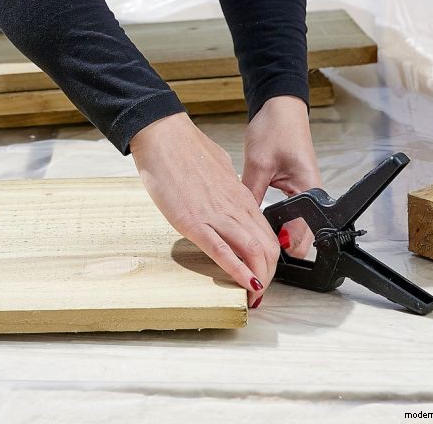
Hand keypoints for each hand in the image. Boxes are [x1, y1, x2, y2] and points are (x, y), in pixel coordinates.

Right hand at [130, 112, 280, 307]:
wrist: (163, 136)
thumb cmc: (184, 148)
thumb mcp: (217, 167)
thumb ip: (224, 186)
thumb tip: (225, 190)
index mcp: (239, 196)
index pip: (267, 234)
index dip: (270, 260)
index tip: (263, 274)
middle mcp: (234, 207)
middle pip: (267, 248)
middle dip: (268, 275)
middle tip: (260, 292)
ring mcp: (215, 215)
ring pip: (252, 252)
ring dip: (257, 280)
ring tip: (253, 297)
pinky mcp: (193, 221)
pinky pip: (223, 252)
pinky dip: (238, 272)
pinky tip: (244, 286)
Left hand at [241, 94, 323, 260]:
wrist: (280, 109)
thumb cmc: (276, 129)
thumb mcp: (258, 163)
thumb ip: (251, 194)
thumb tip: (242, 222)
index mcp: (310, 191)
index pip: (302, 234)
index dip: (282, 248)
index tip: (262, 255)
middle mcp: (311, 196)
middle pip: (300, 235)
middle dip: (278, 244)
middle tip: (254, 249)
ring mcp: (304, 193)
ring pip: (293, 226)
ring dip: (276, 232)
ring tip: (253, 236)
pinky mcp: (295, 189)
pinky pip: (288, 213)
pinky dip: (274, 219)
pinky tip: (257, 220)